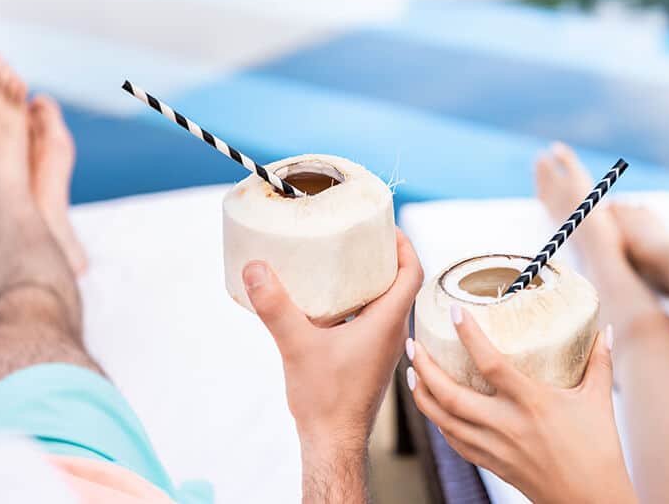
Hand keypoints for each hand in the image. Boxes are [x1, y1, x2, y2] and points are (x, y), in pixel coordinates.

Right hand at [243, 229, 422, 502]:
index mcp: (387, 323)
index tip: (387, 227)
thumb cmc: (325, 399)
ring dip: (370, 280)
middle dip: (384, 256)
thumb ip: (276, 307)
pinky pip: (371, 319)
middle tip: (359, 236)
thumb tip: (256, 268)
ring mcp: (381, 347)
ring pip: (385, 302)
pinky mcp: (369, 358)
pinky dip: (357, 302)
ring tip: (342, 261)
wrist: (333, 441)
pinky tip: (327, 301)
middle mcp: (391, 332)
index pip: (412, 273)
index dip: (405, 245)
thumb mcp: (296, 345)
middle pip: (400, 283)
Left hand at [408, 306, 635, 503]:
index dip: (469, 335)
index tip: (454, 311)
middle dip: (424, 368)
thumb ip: (599, 362)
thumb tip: (603, 330)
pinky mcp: (492, 463)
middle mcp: (506, 424)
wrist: (592, 502)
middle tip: (412, 345)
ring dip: (422, 395)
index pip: (490, 363)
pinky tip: (434, 408)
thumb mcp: (600, 401)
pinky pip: (455, 441)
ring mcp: (495, 447)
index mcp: (531, 402)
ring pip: (444, 420)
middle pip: (450, 395)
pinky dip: (439, 422)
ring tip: (411, 373)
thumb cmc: (599, 451)